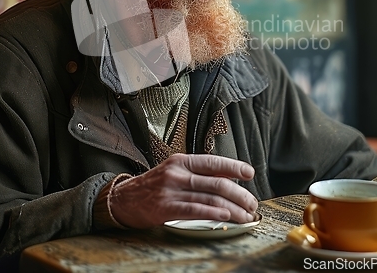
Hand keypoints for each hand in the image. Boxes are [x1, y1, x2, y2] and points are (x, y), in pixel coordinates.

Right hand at [108, 153, 257, 227]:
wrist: (123, 198)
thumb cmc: (153, 186)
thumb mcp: (174, 171)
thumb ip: (198, 173)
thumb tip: (227, 177)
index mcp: (182, 160)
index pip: (213, 161)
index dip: (234, 167)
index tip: (250, 173)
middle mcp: (177, 172)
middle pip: (216, 181)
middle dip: (239, 194)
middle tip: (252, 203)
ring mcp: (171, 189)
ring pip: (210, 197)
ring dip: (233, 208)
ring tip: (246, 215)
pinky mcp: (166, 207)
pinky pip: (195, 209)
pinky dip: (213, 213)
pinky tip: (225, 217)